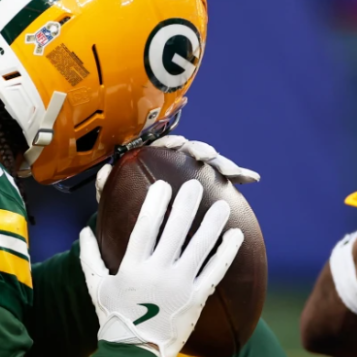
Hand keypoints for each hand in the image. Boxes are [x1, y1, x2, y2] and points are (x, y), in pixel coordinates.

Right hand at [80, 180, 243, 356]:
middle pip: (176, 230)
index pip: (146, 225)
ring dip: (212, 223)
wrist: (134, 354)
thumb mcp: (97, 287)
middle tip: (196, 186)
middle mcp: (158, 272)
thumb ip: (89, 257)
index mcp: (133, 266)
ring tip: (222, 205)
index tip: (164, 185)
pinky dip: (226, 252)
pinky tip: (235, 235)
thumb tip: (83, 230)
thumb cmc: (113, 318)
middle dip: (187, 204)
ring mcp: (180, 285)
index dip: (157, 202)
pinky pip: (215, 270)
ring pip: (200, 247)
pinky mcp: (197, 298)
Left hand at [95, 135, 259, 200]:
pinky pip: (224, 176)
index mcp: (158, 154)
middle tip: (208, 158)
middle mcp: (179, 156)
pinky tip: (252, 179)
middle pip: (194, 149)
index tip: (179, 146)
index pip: (167, 143)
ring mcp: (195, 167)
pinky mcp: (208, 181)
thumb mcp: (111, 194)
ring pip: (212, 161)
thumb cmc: (124, 200)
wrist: (136, 213)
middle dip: (202, 152)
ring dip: (224, 163)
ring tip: (236, 172)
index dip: (174, 142)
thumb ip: (106, 183)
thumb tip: (104, 173)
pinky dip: (238, 174)